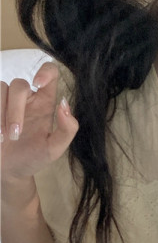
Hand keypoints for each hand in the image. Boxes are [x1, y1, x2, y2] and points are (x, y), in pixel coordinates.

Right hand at [1, 62, 78, 183]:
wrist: (9, 171)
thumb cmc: (33, 158)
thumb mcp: (54, 150)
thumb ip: (66, 130)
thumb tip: (64, 105)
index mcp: (44, 103)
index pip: (49, 73)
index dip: (45, 71)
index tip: (38, 83)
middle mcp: (25, 98)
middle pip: (19, 85)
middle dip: (15, 110)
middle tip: (14, 135)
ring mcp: (5, 101)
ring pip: (0, 89)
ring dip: (0, 115)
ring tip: (2, 139)